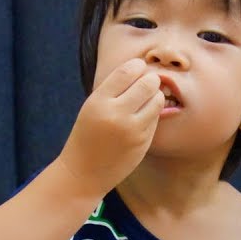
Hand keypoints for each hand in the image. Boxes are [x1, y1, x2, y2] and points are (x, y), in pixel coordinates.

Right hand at [56, 58, 162, 196]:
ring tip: (145, 100)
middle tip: (148, 82)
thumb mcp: (92, 107)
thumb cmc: (87, 135)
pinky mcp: (143, 142)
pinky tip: (141, 119)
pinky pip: (155, 118)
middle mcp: (116, 114)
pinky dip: (152, 114)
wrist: (83, 173)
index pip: (126, 72)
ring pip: (157, 100)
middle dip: (151, 80)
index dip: (137, 66)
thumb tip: (141, 68)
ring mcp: (132, 130)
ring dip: (155, 96)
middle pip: (148, 83)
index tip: (138, 67)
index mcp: (98, 102)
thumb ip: (113, 90)